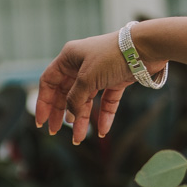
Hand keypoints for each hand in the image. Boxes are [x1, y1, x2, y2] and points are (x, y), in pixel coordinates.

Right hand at [34, 29, 165, 143]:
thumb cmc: (112, 57)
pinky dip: (103, 115)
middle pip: (65, 92)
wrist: (145, 48)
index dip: (44, 101)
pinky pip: (106, 101)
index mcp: (69, 58)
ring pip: (86, 100)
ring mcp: (99, 73)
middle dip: (61, 113)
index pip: (49, 81)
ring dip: (82, 119)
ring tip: (78, 138)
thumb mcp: (87, 78)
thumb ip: (75, 98)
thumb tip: (70, 114)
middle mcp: (82, 64)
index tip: (41, 121)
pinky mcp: (116, 80)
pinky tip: (102, 131)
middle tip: (55, 131)